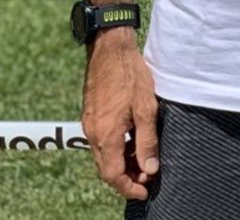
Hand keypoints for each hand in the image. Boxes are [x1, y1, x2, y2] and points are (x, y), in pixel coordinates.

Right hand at [82, 28, 159, 199]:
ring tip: (143, 160)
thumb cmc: (131, 74)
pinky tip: (131, 141)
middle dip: (126, 178)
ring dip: (121, 164)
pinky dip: (115, 149)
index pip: (113, 175)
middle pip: (106, 169)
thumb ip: (147, 141)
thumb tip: (150, 169)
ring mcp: (89, 124)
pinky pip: (101, 142)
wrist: (109, 48)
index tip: (145, 192)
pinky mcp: (90, 115)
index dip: (129, 187)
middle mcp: (93, 133)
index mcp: (107, 134)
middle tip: (147, 178)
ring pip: (103, 156)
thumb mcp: (146, 108)